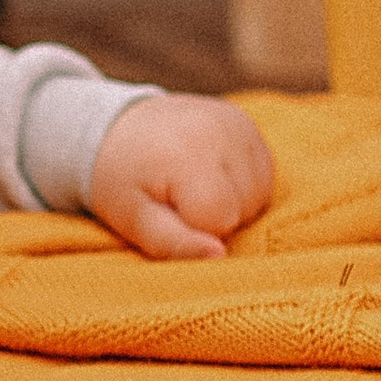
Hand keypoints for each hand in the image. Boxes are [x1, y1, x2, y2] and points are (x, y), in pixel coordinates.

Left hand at [87, 94, 275, 261]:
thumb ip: (173, 243)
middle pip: (243, 209)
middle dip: (212, 217)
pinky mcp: (248, 123)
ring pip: (258, 196)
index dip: (195, 230)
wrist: (117, 128)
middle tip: (175, 198)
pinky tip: (210, 175)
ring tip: (191, 187)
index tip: (166, 213)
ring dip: (230, 204)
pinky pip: (263, 176)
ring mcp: (238, 124)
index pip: (220, 221)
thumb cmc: (121, 179)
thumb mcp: (133, 219)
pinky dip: (240, 186)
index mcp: (187, 155)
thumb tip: (220, 256)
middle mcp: (220, 131)